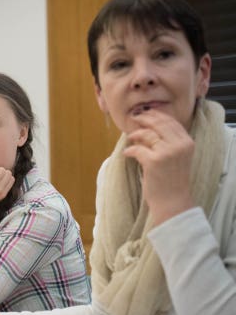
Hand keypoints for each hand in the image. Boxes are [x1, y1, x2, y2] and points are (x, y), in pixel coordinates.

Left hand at [123, 110, 195, 225]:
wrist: (172, 201)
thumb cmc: (171, 180)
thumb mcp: (177, 157)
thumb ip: (169, 141)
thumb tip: (149, 125)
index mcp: (187, 142)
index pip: (171, 121)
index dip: (156, 115)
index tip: (145, 113)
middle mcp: (179, 145)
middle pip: (159, 123)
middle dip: (144, 118)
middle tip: (133, 118)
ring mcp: (167, 152)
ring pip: (147, 134)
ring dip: (135, 135)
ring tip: (129, 138)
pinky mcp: (154, 161)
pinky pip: (137, 149)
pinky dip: (130, 150)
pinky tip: (127, 154)